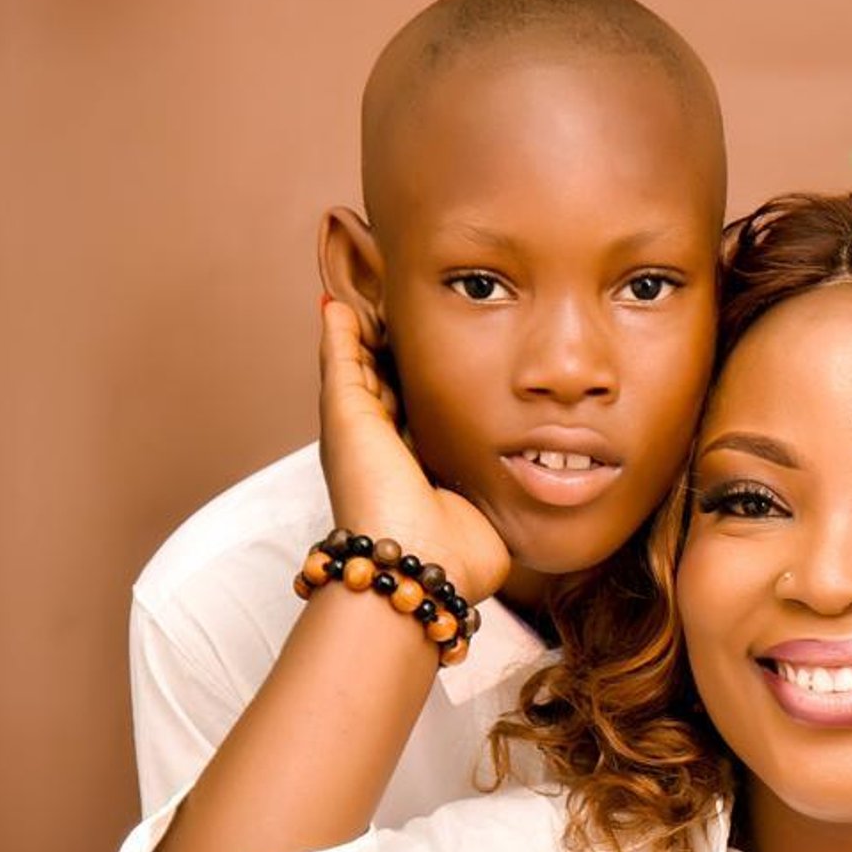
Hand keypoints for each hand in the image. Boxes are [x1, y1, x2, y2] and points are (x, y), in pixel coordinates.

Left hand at [317, 300, 508, 599]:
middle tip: (453, 310)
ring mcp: (445, 468)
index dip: (388, 335)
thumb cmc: (374, 490)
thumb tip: (335, 306)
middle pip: (417, 393)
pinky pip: (491, 444)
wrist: (423, 558)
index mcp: (368, 431)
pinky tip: (517, 392)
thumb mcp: (347, 416)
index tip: (408, 294)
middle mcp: (405, 448)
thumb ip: (343, 361)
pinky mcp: (481, 485)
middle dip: (429, 357)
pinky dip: (500, 418)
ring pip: (454, 415)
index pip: (378, 372)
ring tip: (490, 340)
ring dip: (467, 386)